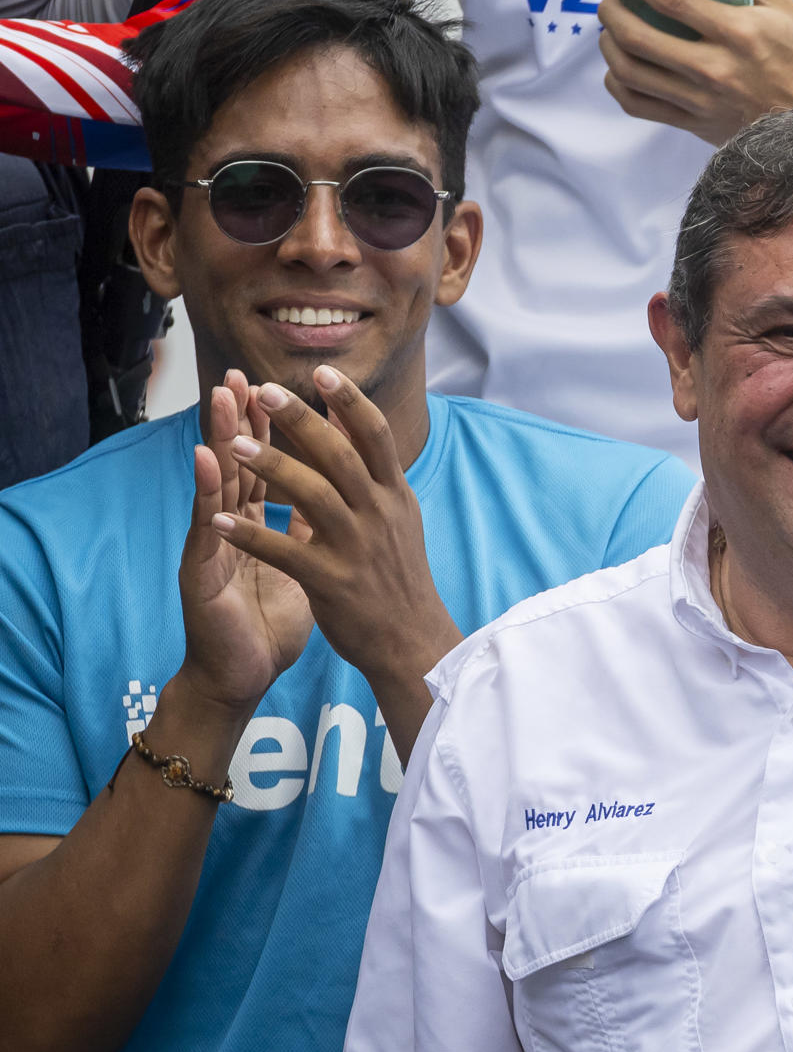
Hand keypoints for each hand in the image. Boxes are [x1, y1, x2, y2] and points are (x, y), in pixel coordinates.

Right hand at [175, 371, 313, 714]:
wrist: (242, 676)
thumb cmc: (268, 622)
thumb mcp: (302, 565)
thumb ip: (307, 528)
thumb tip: (334, 493)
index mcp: (258, 525)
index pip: (266, 465)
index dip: (272, 429)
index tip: (284, 386)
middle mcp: (232, 528)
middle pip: (237, 463)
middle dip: (239, 419)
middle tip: (238, 374)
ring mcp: (213, 547)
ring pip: (216, 485)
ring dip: (217, 440)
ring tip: (220, 400)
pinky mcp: (201, 572)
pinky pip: (204, 527)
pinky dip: (206, 492)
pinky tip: (205, 461)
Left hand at [209, 366, 461, 704]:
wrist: (412, 640)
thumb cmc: (398, 575)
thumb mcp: (398, 516)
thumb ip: (374, 471)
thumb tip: (352, 419)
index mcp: (395, 495)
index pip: (375, 436)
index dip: (348, 401)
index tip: (319, 371)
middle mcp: (380, 514)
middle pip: (340, 455)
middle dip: (302, 420)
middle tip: (265, 390)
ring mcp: (357, 547)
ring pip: (312, 495)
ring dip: (271, 467)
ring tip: (233, 445)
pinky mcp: (332, 582)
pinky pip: (285, 551)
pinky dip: (249, 534)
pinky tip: (218, 520)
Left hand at [592, 0, 792, 145]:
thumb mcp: (783, 11)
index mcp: (736, 33)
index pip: (670, 0)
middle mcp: (713, 68)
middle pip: (638, 38)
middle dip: (611, 13)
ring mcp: (699, 100)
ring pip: (630, 73)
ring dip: (609, 46)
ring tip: (611, 31)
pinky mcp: (693, 123)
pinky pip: (638, 105)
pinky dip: (618, 84)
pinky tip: (619, 69)